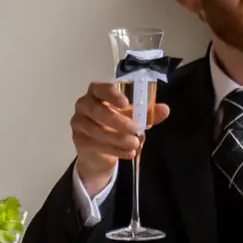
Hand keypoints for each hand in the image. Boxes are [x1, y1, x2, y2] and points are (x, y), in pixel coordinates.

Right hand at [71, 79, 170, 195]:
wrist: (101, 151)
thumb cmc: (117, 126)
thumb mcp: (134, 118)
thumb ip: (148, 113)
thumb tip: (164, 109)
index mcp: (97, 93)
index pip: (99, 88)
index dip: (111, 94)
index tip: (126, 103)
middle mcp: (84, 105)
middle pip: (97, 110)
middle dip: (118, 121)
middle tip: (136, 130)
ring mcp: (78, 122)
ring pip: (96, 130)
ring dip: (118, 138)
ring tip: (135, 144)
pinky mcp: (78, 140)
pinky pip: (95, 145)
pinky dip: (115, 150)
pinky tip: (129, 153)